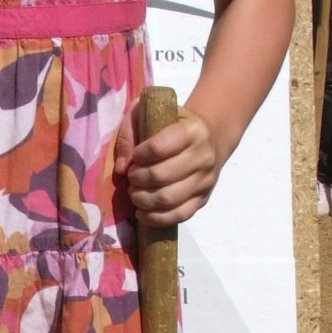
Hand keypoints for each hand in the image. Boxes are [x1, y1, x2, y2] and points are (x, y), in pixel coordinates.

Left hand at [120, 109, 220, 224]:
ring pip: (168, 199)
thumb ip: (129, 133)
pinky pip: (178, 216)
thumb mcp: (148, 114)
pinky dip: (155, 218)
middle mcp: (203, 156)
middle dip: (138, 179)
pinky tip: (142, 211)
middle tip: (132, 177)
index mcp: (192, 131)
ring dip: (143, 199)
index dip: (139, 155)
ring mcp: (205, 180)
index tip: (135, 156)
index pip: (159, 147)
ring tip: (135, 193)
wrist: (209, 138)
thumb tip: (122, 168)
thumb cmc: (171, 124)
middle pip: (162, 176)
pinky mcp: (202, 199)